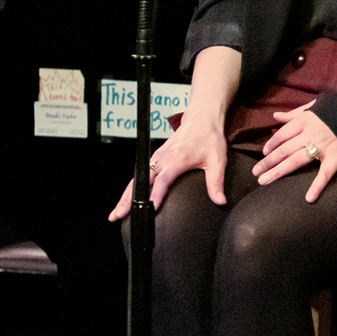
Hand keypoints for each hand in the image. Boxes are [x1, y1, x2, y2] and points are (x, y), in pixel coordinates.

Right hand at [110, 115, 227, 219]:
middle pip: (141, 182)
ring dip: (125, 196)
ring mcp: (156, 158)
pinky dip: (131, 189)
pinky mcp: (155, 158)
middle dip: (129, 200)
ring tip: (116, 213)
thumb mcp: (217, 160)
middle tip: (118, 215)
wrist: (202, 119)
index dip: (155, 195)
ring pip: (136, 180)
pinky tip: (126, 201)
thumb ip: (216, 182)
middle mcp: (162, 159)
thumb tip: (220, 201)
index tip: (149, 209)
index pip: (163, 181)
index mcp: (177, 159)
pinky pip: (139, 175)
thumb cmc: (209, 138)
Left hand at [255, 102, 336, 202]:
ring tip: (264, 181)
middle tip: (255, 172)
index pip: (282, 134)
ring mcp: (323, 147)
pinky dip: (317, 187)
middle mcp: (310, 134)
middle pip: (284, 149)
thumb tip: (275, 116)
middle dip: (268, 161)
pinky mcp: (336, 158)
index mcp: (305, 120)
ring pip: (296, 161)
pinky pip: (325, 174)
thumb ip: (294, 113)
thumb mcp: (315, 106)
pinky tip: (309, 198)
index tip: (263, 153)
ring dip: (278, 172)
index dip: (271, 144)